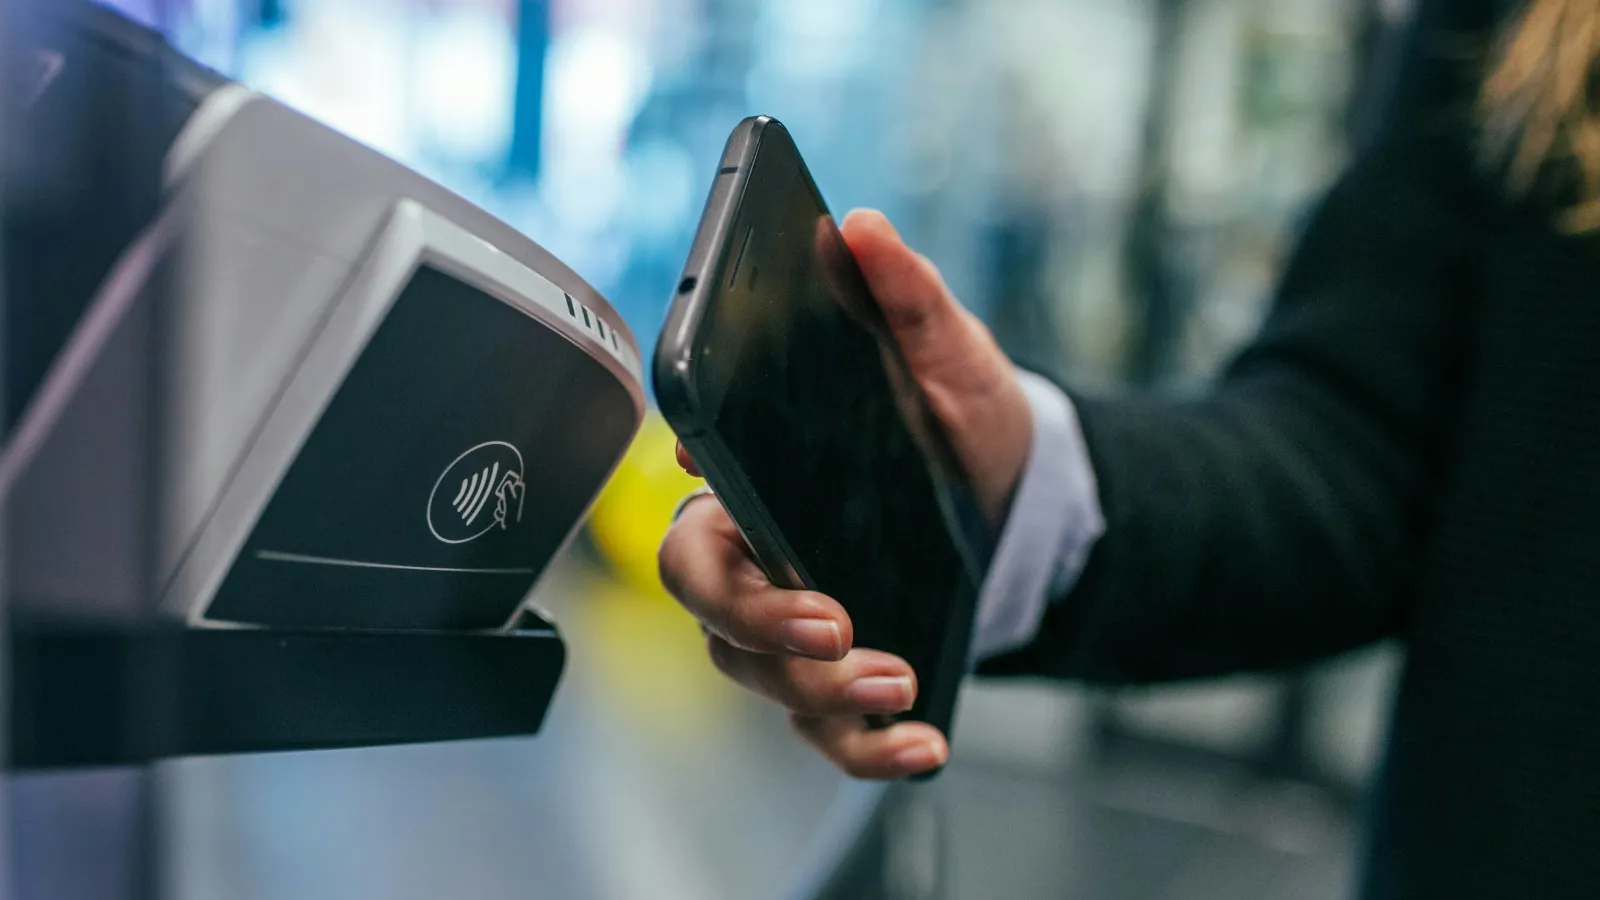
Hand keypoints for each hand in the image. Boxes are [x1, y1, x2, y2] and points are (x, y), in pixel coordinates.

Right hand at [658, 209, 1032, 778]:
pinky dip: (867, 750)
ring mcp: (797, 625)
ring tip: (900, 679)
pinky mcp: (844, 680)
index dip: (700, 510)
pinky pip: (827, 732)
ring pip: (759, 677)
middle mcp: (762, 556)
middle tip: (833, 623)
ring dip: (822, 692)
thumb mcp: (952, 356)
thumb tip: (863, 230)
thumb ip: (908, 297)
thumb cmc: (963, 423)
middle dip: (757, 620)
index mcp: (764, 478)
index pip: (694, 499)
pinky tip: (923, 744)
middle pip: (706, 601)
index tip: (723, 483)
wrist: (1022, 500)